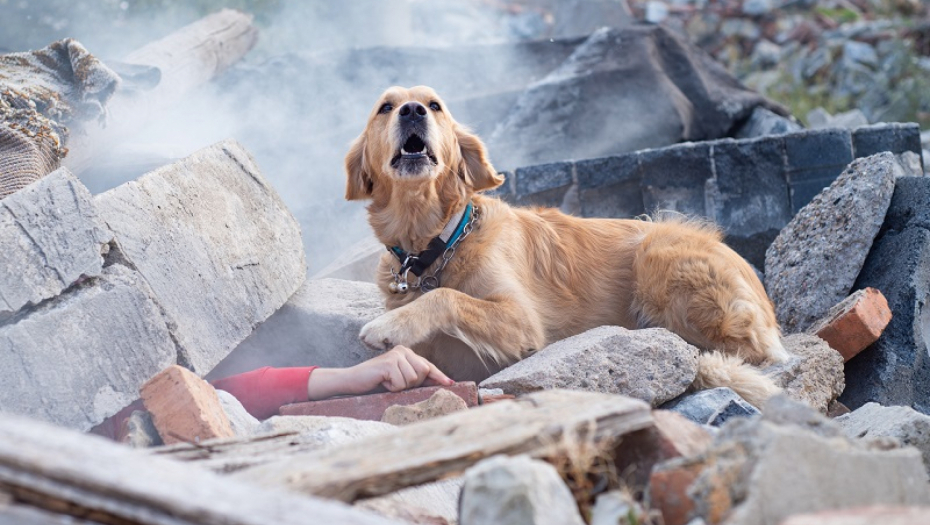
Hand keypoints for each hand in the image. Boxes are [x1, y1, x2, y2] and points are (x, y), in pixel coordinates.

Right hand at [307, 346, 453, 399]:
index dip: (439, 376)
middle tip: (394, 384)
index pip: (427, 365)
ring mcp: (396, 355)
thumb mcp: (399, 380)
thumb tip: (440, 383)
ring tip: (387, 383)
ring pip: (413, 379)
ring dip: (400, 387)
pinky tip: (382, 382)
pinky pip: (401, 383)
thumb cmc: (376, 383)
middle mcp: (403, 350)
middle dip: (413, 384)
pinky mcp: (389, 363)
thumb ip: (416, 379)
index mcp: (406, 352)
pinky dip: (392, 388)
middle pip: (423, 372)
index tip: (451, 384)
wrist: (352, 381)